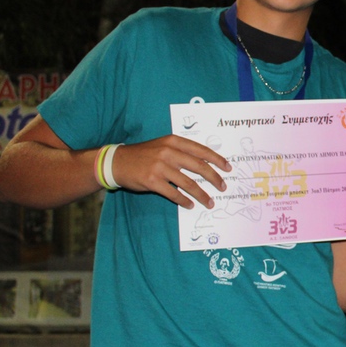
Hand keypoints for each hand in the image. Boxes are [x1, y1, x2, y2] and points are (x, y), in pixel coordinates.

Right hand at [112, 135, 230, 208]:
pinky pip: (174, 193)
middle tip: (223, 187)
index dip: (217, 160)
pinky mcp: (152, 181)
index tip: (228, 168)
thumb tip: (206, 163)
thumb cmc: (145, 154)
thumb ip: (182, 151)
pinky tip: (190, 204)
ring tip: (209, 202)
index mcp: (173, 141)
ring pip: (189, 183)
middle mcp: (168, 152)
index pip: (201, 150)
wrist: (117, 162)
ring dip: (202, 195)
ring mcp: (160, 167)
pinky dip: (184, 201)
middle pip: (199, 167)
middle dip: (214, 178)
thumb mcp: (163, 145)